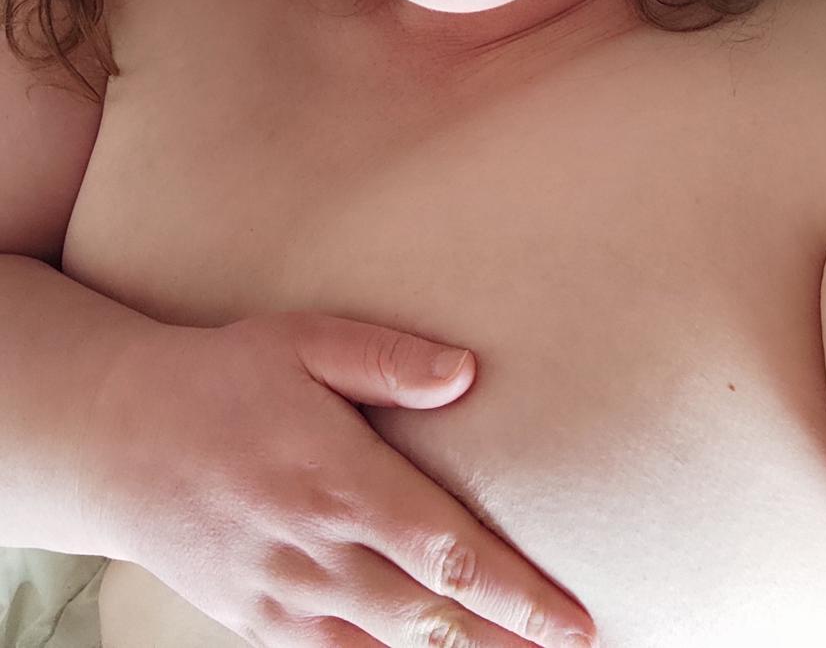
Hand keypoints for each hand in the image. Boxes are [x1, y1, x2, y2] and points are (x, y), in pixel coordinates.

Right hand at [90, 309, 597, 646]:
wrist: (117, 437)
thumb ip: (387, 358)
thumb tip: (468, 374)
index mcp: (342, 482)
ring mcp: (286, 599)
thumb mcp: (302, 340)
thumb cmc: (222, 378)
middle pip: (433, 621)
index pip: (450, 555)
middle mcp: (320, 553)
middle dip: (508, 644)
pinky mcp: (256, 622)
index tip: (575, 621)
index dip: (519, 596)